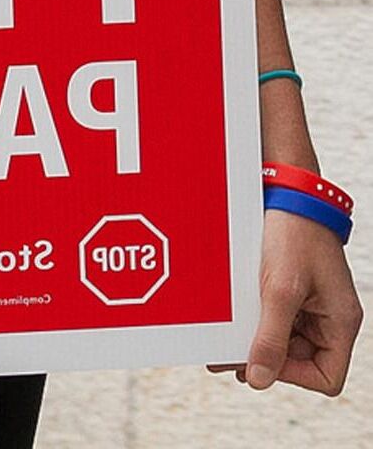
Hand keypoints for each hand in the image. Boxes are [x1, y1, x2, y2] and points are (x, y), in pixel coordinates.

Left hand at [208, 207, 362, 395]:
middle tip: (230, 356)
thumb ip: (271, 337)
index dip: (293, 376)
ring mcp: (310, 302)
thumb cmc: (294, 231)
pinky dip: (254, 319)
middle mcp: (328, 316)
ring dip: (255, 339)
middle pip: (300, 360)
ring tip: (225, 338)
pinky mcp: (292, 288)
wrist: (284, 185)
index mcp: (341, 321)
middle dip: (266, 358)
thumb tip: (259, 379)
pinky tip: (232, 316)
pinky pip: (275, 316)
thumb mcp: (280, 289)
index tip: (263, 359)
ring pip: (284, 338)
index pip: (326, 377)